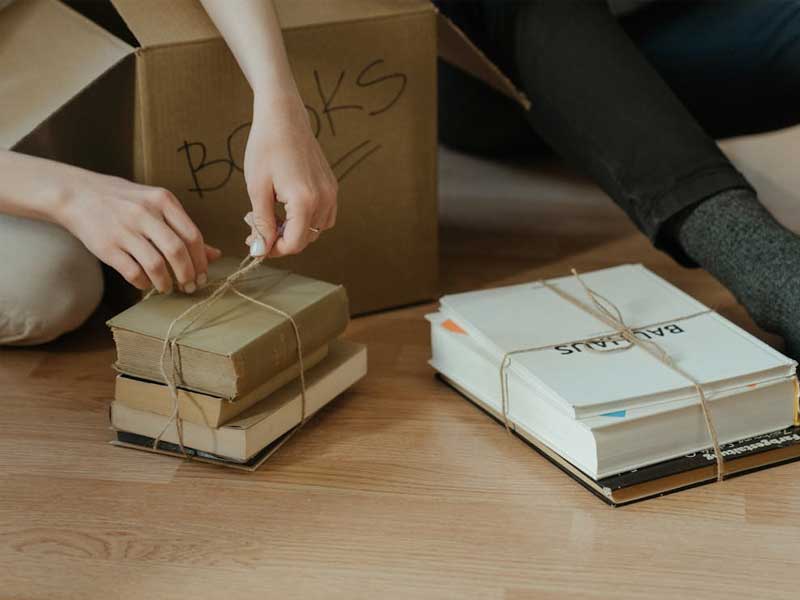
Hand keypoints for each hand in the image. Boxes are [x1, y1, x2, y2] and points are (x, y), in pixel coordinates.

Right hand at [57, 168, 220, 292]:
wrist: (77, 194)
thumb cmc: (124, 201)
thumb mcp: (157, 206)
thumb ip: (184, 228)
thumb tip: (215, 255)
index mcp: (163, 201)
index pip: (192, 236)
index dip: (201, 261)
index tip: (203, 275)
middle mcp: (145, 213)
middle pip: (177, 252)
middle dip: (188, 275)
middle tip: (190, 287)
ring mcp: (124, 230)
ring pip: (156, 265)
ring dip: (166, 283)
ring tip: (167, 287)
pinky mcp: (107, 246)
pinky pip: (133, 272)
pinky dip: (143, 283)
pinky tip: (145, 283)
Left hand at [243, 92, 337, 256]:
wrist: (284, 116)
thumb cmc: (266, 147)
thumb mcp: (257, 188)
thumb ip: (261, 223)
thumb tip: (260, 251)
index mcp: (305, 201)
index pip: (294, 244)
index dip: (273, 249)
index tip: (255, 242)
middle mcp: (324, 199)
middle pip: (305, 240)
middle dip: (280, 240)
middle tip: (255, 225)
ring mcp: (331, 193)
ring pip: (314, 231)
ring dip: (293, 231)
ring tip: (270, 215)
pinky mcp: (331, 187)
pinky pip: (323, 217)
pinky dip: (306, 221)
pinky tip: (287, 208)